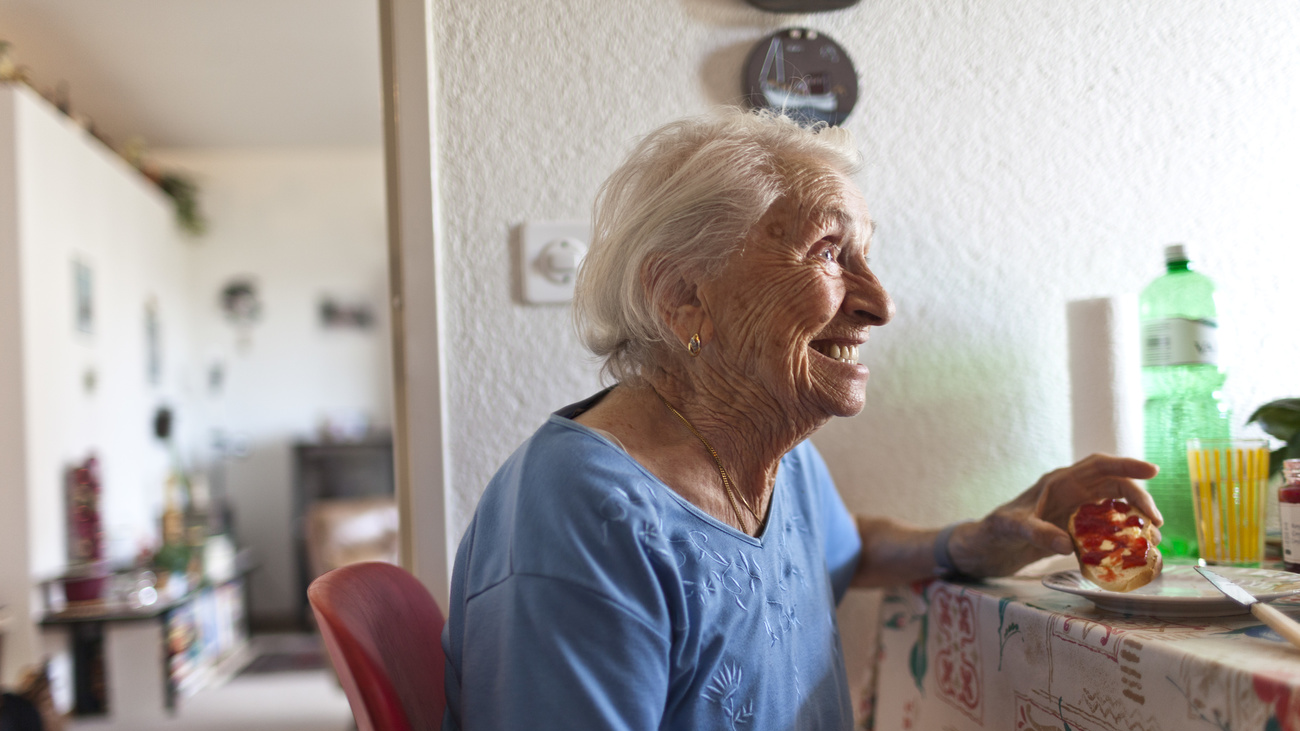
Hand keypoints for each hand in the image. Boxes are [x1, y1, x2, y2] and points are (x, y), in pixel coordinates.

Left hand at [947, 454, 1160, 577]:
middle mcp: (1071, 493)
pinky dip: (1121, 540)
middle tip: (1156, 523)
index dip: (1126, 465)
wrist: (984, 549)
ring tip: (1152, 542)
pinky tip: (1133, 555)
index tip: (1153, 471)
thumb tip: (1067, 544)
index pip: (1099, 466)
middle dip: (1139, 500)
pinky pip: (1105, 531)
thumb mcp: (1012, 529)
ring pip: (1114, 509)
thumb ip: (1037, 533)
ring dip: (1134, 522)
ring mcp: (1074, 512)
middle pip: (1114, 487)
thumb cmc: (994, 532)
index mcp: (1058, 482)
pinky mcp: (1074, 531)